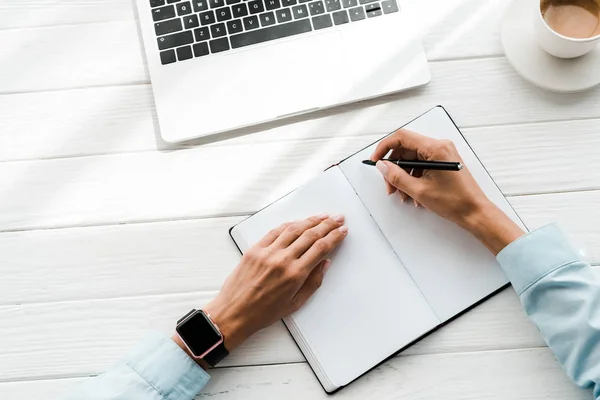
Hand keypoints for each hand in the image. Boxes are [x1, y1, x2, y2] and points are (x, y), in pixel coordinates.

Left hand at [204, 214, 347, 351]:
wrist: (234, 313)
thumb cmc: (263, 313)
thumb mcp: (295, 303)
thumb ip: (313, 282)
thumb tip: (324, 264)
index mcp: (294, 275)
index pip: (321, 248)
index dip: (334, 237)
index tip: (342, 231)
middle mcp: (282, 260)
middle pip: (310, 235)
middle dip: (327, 225)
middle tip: (337, 218)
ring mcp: (267, 252)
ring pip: (294, 229)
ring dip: (310, 220)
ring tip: (322, 216)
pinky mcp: (255, 249)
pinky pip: (275, 231)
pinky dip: (289, 224)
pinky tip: (298, 222)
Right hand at [370, 129, 523, 253]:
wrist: (475, 212)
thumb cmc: (455, 202)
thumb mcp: (419, 190)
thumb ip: (397, 176)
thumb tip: (383, 166)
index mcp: (435, 148)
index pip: (402, 137)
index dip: (384, 147)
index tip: (376, 159)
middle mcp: (440, 147)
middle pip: (406, 149)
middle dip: (394, 167)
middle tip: (389, 185)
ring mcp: (443, 154)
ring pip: (412, 159)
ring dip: (403, 175)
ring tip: (402, 194)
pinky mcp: (444, 162)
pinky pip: (422, 165)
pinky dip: (413, 177)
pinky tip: (412, 193)